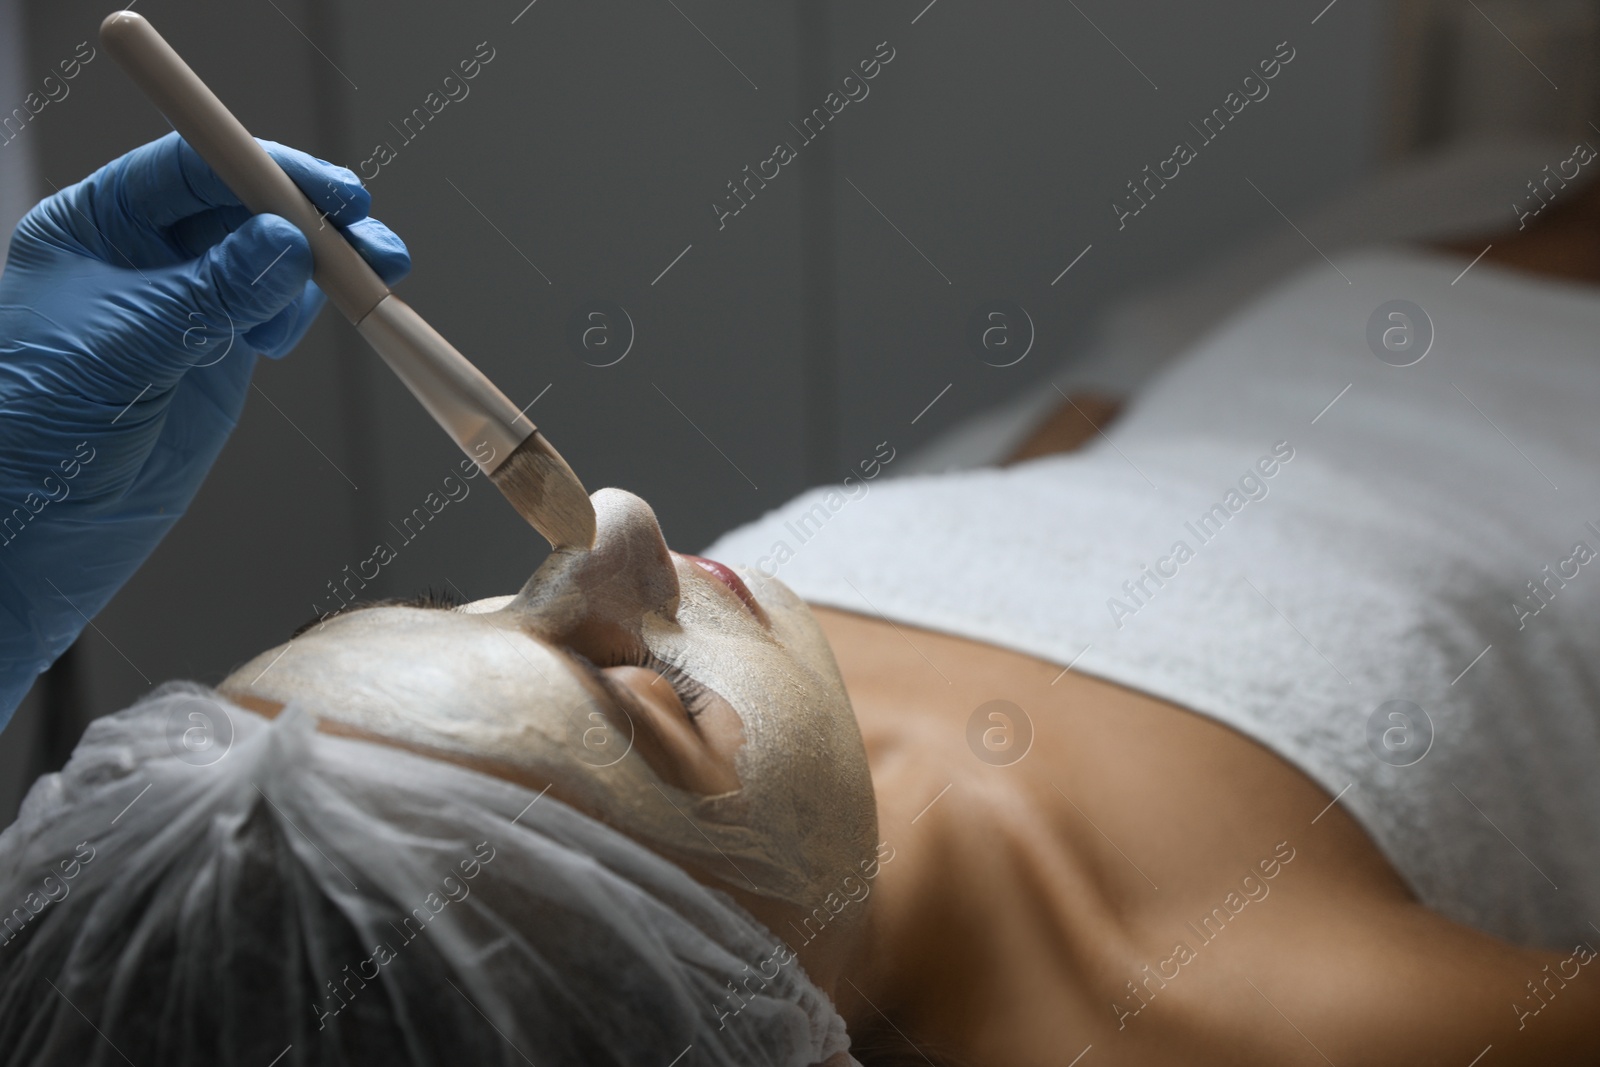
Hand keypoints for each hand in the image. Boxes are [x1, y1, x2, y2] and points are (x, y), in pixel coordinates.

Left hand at [0, 131, 409, 717]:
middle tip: (369, 239)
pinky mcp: (219, 355)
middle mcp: (143, 255)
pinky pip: (277, 310)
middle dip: (311, 217)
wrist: (32, 533)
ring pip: (271, 258)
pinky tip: (303, 325)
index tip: (331, 193)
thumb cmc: (33, 429)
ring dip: (323, 265)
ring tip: (368, 282)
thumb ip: (209, 293)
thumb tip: (287, 243)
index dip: (264, 170)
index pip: (191, 170)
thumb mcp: (123, 348)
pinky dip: (307, 308)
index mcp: (94, 225)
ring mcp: (187, 304)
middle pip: (243, 206)